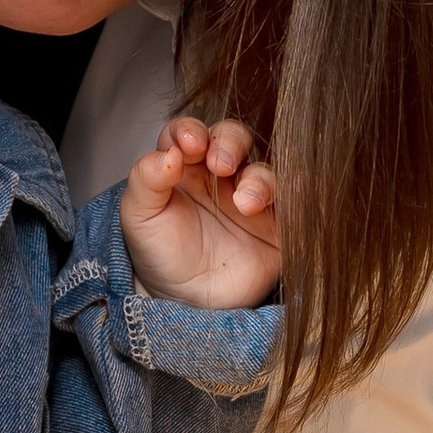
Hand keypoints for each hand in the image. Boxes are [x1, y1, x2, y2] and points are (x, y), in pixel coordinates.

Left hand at [120, 114, 280, 310]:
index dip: (191, 130)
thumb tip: (168, 153)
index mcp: (184, 166)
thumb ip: (145, 180)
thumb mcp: (140, 217)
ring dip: (258, 179)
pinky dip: (291, 197)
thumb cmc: (160, 255)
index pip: (190, 132)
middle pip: (232, 138)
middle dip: (229, 143)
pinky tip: (274, 209)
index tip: (189, 143)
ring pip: (264, 169)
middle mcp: (219, 175)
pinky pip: (292, 200)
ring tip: (245, 204)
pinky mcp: (276, 222)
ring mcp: (250, 196)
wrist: (188, 302)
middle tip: (220, 164)